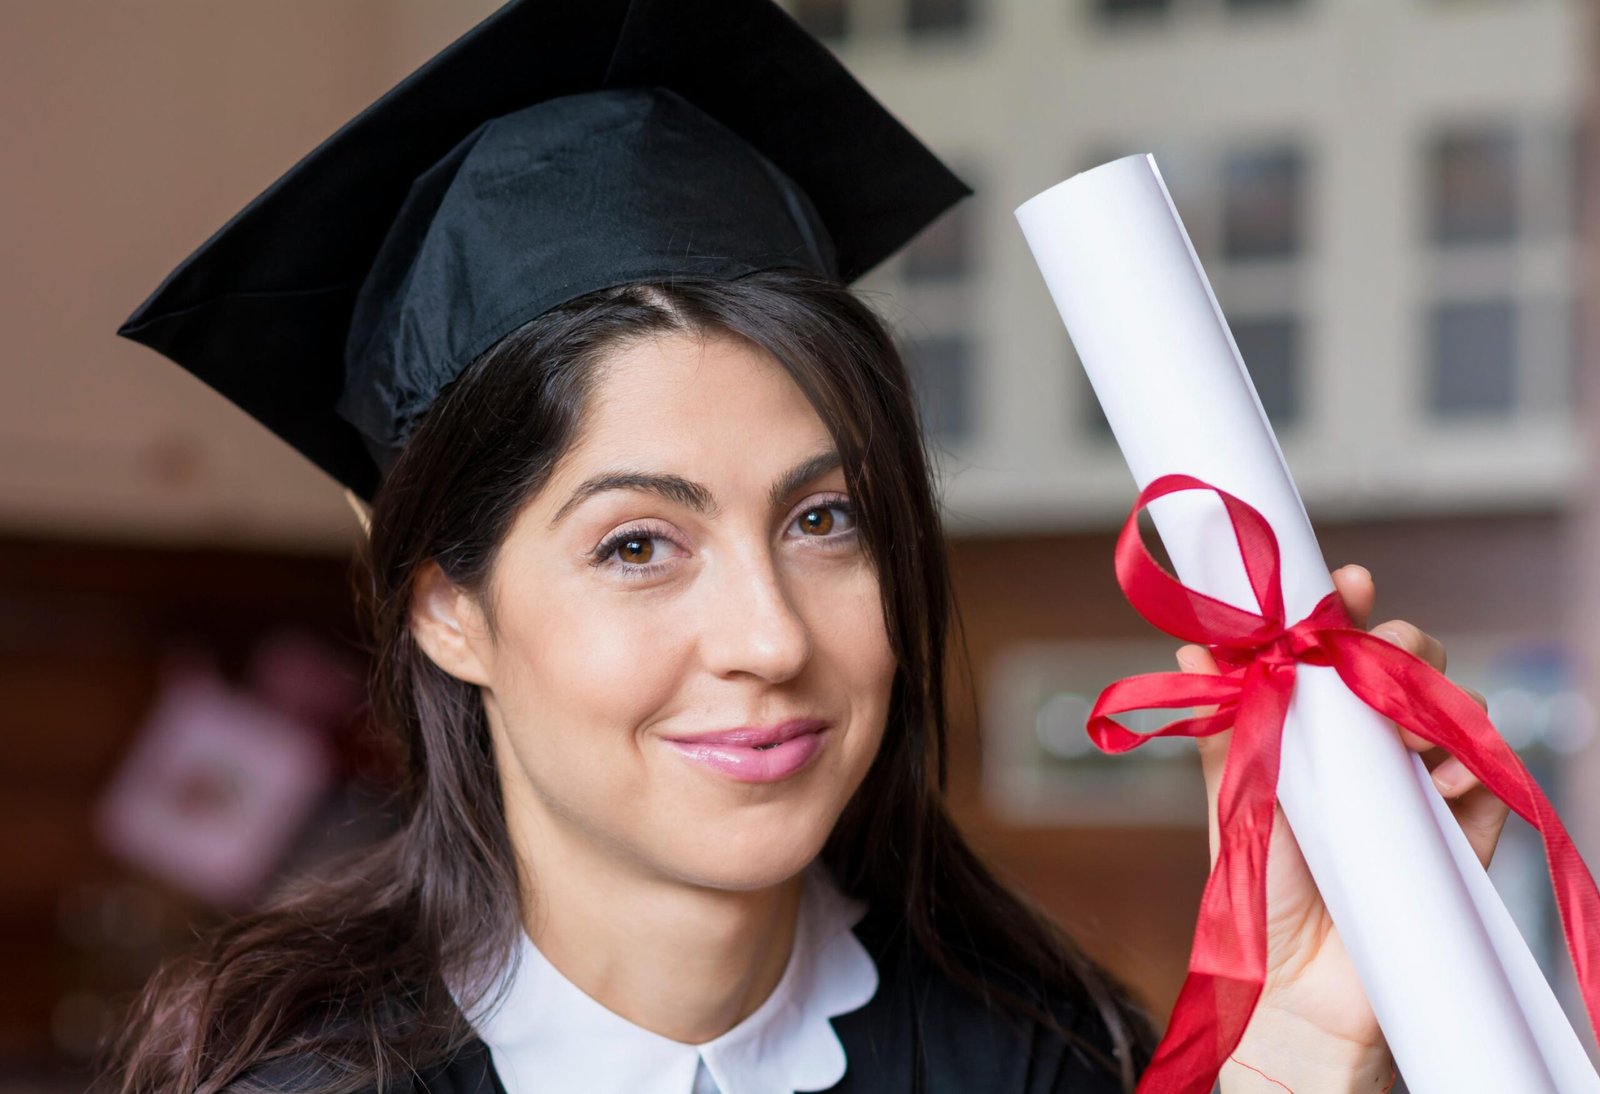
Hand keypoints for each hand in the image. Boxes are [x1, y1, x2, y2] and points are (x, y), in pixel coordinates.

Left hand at [1182, 565, 1512, 1090]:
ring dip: (1427, 702)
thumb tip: (1190, 650)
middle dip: (1395, 643)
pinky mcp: (1465, 826)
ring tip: (1394, 741)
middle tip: (1370, 660)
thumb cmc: (1261, 890)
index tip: (1345, 583)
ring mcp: (1421, 780)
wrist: (1298, 987)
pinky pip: (1487, 769)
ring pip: (1449, 702)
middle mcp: (1370, 744)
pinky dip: (1466, 761)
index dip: (1344, 607)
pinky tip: (1435, 780)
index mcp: (1313, 726)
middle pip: (1403, 658)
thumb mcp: (1233, 799)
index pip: (1336, 647)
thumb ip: (1226, 725)